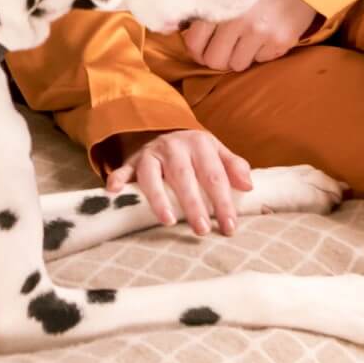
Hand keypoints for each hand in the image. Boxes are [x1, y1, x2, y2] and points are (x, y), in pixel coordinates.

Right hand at [105, 129, 254, 235]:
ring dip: (159, 198)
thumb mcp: (217, 153)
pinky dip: (118, 178)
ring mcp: (152, 153)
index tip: (229, 227)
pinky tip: (114, 191)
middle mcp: (175, 146)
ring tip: (167, 221)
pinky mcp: (133, 161)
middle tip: (202, 229)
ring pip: (153, 175)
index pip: (214, 175)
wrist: (166, 133)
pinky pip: (124, 169)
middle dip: (193, 204)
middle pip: (184, 176)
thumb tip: (249, 186)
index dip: (223, 202)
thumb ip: (235, 167)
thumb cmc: (197, 153)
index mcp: (200, 143)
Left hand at [181, 0, 319, 71]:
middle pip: (214, 61)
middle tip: (223, 49)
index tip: (203, 47)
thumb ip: (208, 4)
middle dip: (217, 58)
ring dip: (240, 56)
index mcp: (220, 4)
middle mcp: (238, 20)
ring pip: (237, 64)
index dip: (197, 50)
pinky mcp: (281, 41)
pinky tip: (266, 34)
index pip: (194, 43)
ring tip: (246, 40)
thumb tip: (180, 27)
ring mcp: (260, 33)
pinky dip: (262, 51)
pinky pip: (262, 60)